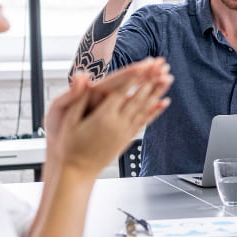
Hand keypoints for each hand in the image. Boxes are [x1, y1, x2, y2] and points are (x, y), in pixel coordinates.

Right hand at [50, 59, 172, 176]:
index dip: (135, 76)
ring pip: (145, 108)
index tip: (145, 64)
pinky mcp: (128, 138)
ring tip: (168, 79)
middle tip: (162, 66)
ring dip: (157, 92)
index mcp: (103, 116)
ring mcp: (125, 131)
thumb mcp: (68, 119)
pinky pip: (145, 121)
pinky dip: (155, 110)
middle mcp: (118, 123)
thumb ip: (77, 97)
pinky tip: (164, 103)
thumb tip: (80, 77)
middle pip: (138, 97)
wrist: (78, 171)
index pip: (123, 91)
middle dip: (151, 80)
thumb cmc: (70, 146)